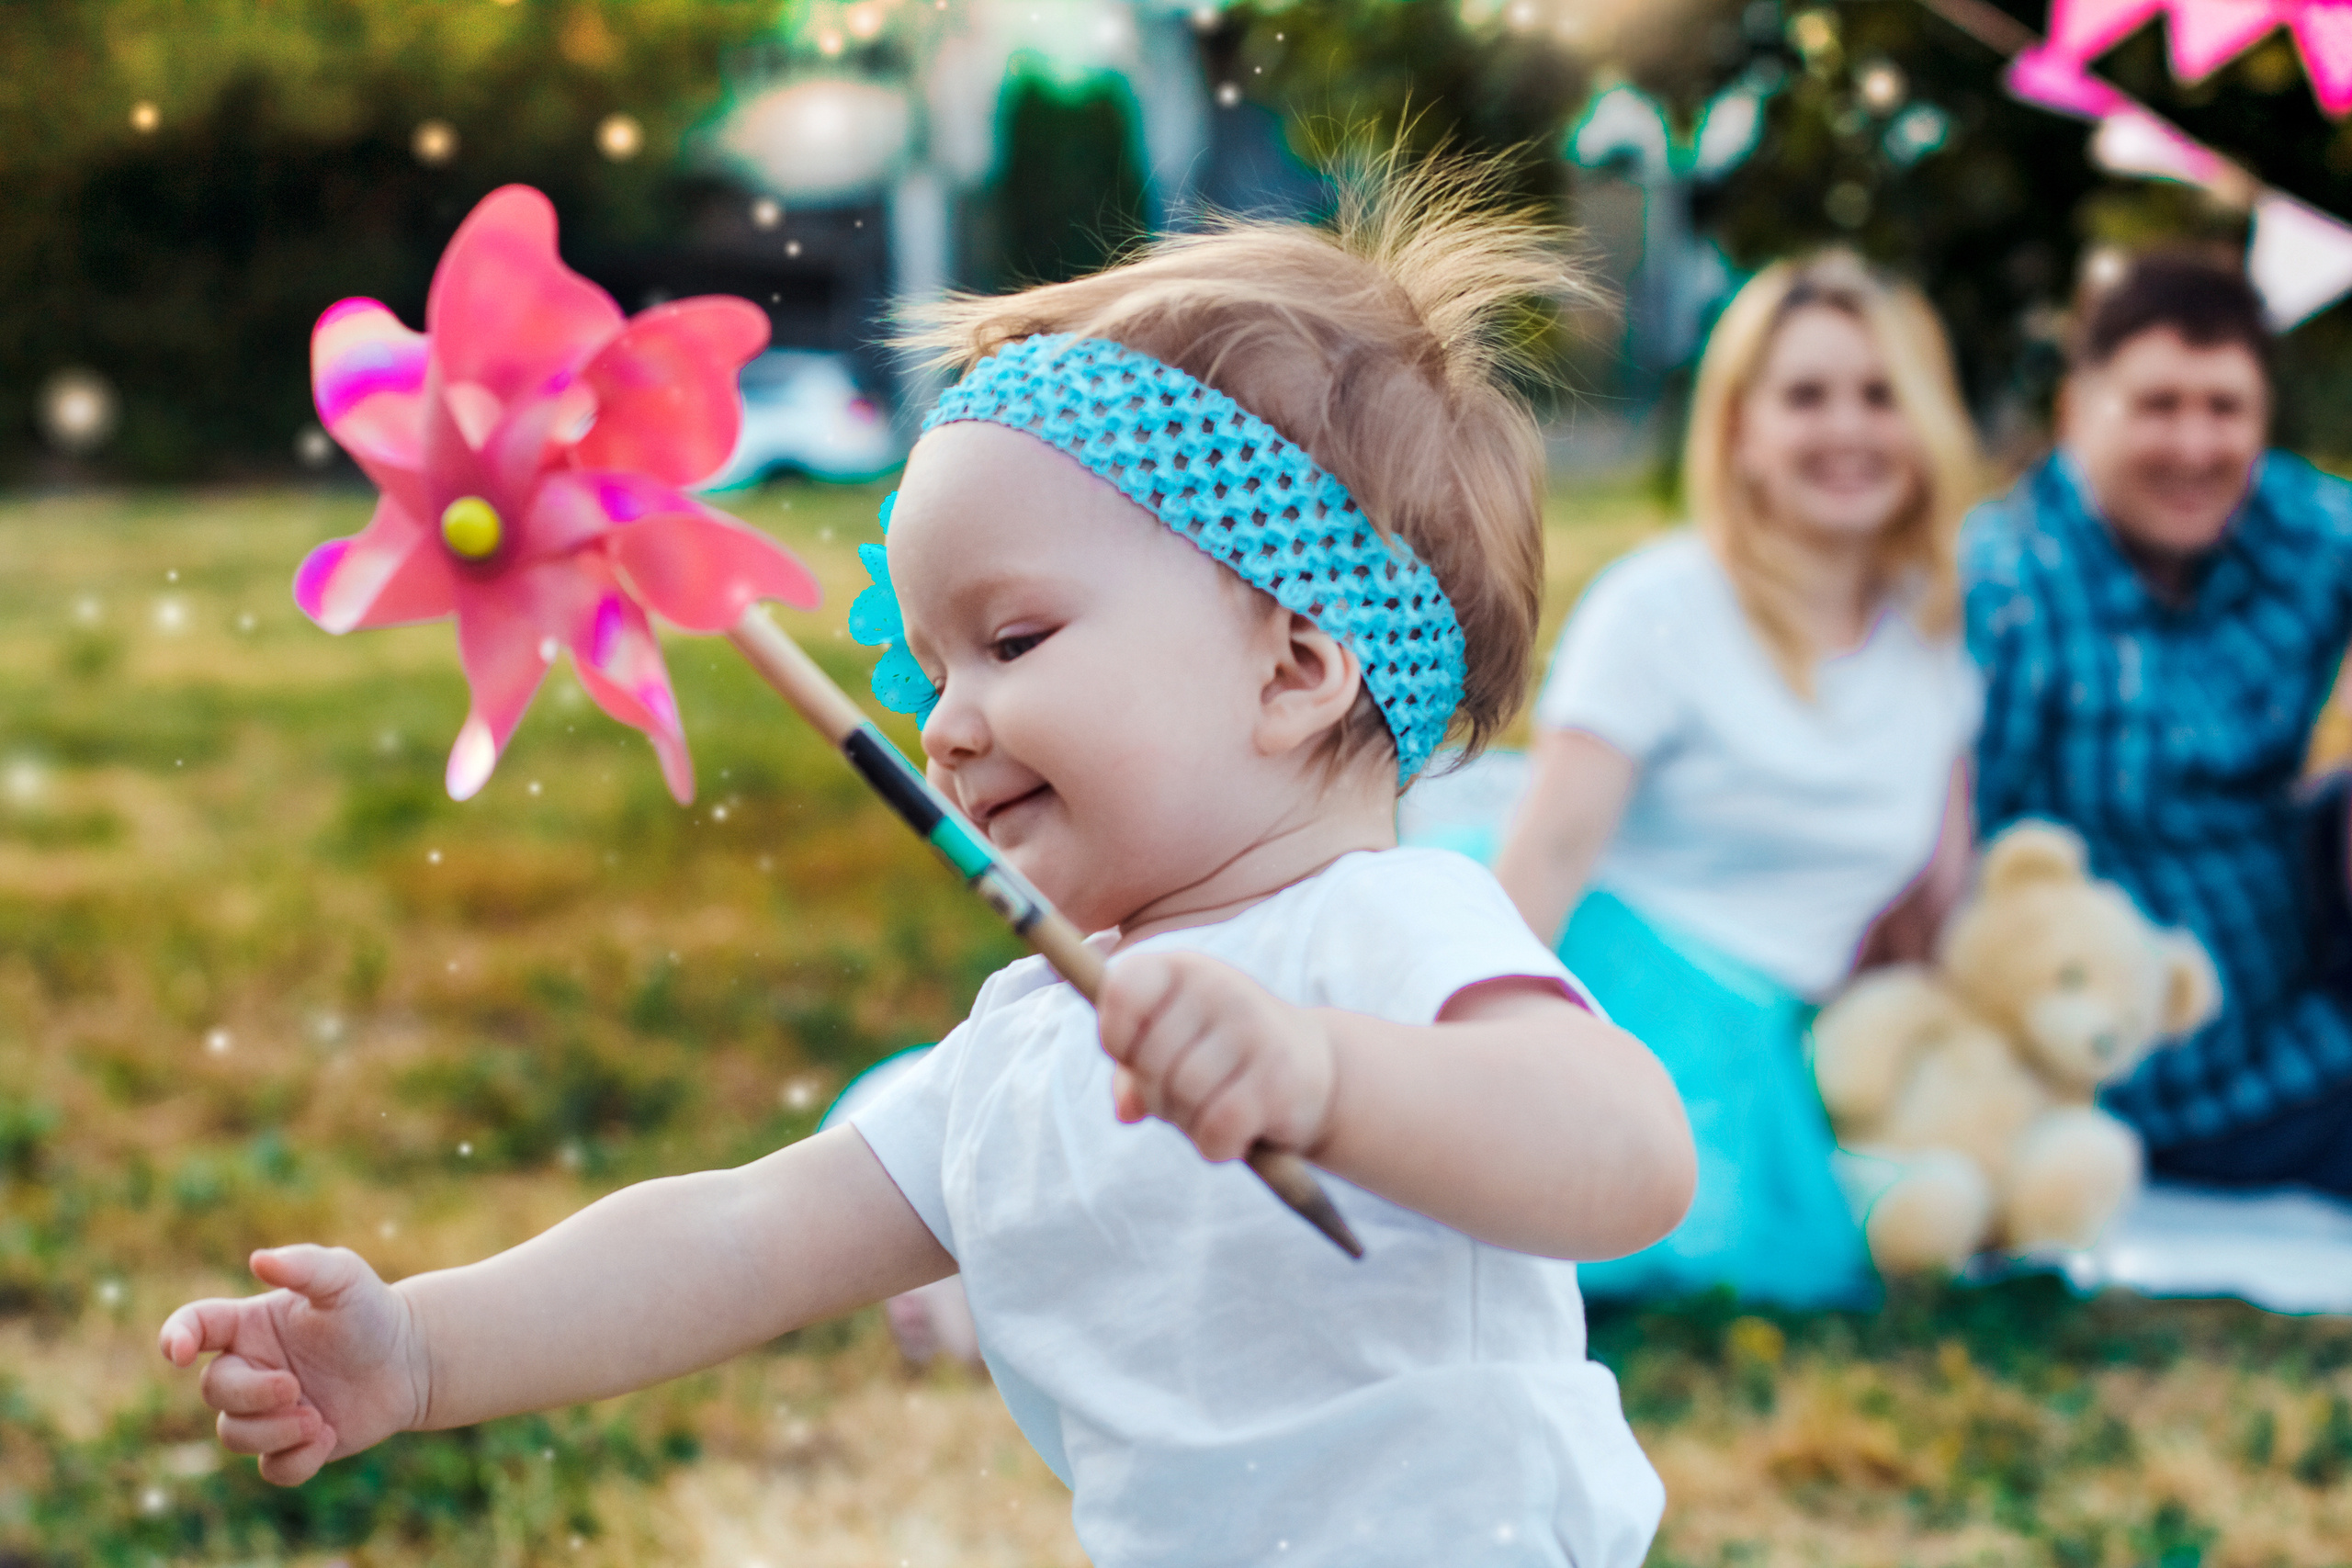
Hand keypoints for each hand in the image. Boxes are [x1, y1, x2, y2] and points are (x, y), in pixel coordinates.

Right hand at [158, 1245, 426, 1485]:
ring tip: (317, 1418)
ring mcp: (267, 1410)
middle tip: (294, 1387)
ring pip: (234, 1435)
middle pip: (214, 1391)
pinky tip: (328, 1436)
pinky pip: (272, 1468)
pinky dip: (296, 1460)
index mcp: (249, 1325)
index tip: (181, 1354)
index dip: (175, 1337)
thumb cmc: (369, 1310)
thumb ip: (305, 1265)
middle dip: (250, 1395)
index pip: (194, 1325)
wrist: (410, 1358)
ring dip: (273, 1431)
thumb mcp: (344, 1278)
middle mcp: (250, 1367)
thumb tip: (258, 1259)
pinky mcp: (291, 1444)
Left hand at [1096, 950, 1335, 1161]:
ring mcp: (1253, 1026)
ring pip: (1183, 1095)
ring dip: (1189, 1123)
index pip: (1121, 992)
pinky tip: (1235, 1135)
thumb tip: (1126, 1110)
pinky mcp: (1279, 1074)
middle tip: (1185, 1098)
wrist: (1311, 1066)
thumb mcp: (1171, 1049)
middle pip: (1148, 1060)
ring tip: (1213, 1112)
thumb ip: (1131, 1070)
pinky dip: (1217, 1145)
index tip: (1136, 1057)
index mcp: (1182, 969)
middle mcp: (1219, 985)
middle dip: (1156, 1096)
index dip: (1115, 1038)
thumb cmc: (1221, 1057)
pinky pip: (1218, 1126)